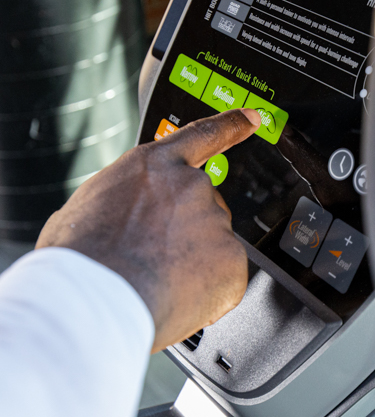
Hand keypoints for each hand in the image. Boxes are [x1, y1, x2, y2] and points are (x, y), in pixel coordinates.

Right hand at [36, 109, 260, 352]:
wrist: (91, 298)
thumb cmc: (80, 258)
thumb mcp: (91, 205)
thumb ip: (128, 199)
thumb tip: (131, 215)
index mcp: (154, 166)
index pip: (201, 135)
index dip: (230, 126)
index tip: (253, 118)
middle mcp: (191, 185)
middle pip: (203, 207)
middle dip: (185, 233)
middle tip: (151, 259)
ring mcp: (214, 219)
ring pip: (212, 245)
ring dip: (192, 263)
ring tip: (153, 282)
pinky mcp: (232, 259)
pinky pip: (224, 277)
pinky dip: (206, 292)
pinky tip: (176, 297)